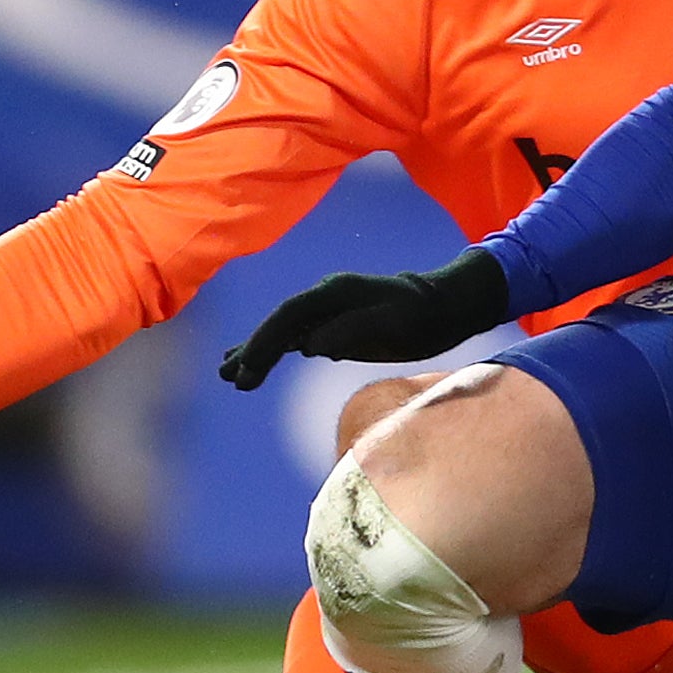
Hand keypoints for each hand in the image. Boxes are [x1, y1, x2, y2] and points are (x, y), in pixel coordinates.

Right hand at [219, 248, 510, 391]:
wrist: (443, 307)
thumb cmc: (422, 314)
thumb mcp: (395, 322)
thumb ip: (355, 330)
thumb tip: (312, 345)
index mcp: (336, 293)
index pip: (290, 315)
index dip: (265, 339)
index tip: (248, 365)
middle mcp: (325, 299)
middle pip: (280, 324)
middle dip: (254, 350)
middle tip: (232, 378)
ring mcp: (327, 313)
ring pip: (283, 333)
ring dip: (257, 354)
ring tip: (229, 377)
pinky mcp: (334, 329)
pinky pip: (296, 341)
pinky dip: (274, 355)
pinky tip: (256, 370)